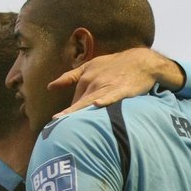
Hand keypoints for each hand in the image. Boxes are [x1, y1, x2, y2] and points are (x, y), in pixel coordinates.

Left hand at [50, 49, 183, 117]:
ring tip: (67, 123)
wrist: (141, 61)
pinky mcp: (122, 89)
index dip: (68, 115)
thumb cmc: (114, 65)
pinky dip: (105, 99)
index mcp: (85, 78)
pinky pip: (112, 96)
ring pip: (91, 101)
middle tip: (54, 128)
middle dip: (67, 116)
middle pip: (78, 103)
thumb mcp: (90, 66)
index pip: (74, 101)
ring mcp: (107, 86)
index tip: (58, 127)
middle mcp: (93, 82)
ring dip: (79, 111)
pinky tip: (97, 104)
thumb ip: (69, 77)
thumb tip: (49, 87)